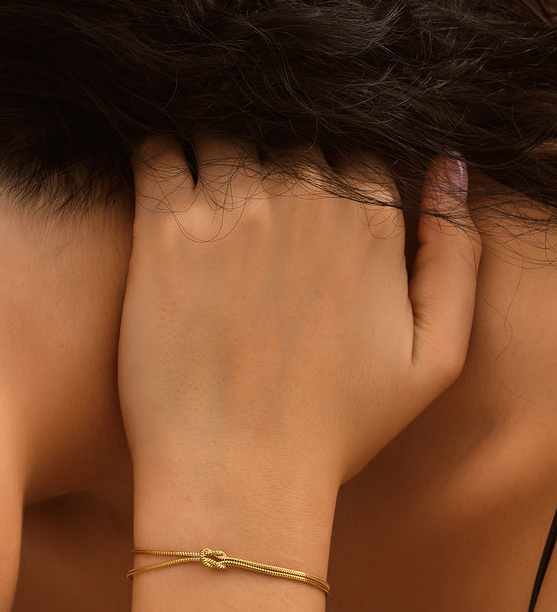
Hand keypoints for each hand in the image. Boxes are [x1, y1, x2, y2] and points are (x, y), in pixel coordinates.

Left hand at [118, 140, 480, 509]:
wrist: (238, 480)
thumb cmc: (333, 434)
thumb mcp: (436, 359)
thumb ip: (456, 258)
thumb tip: (449, 167)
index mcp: (369, 223)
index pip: (350, 155)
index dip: (323, 179)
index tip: (295, 218)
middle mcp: (304, 201)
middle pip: (287, 137)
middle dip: (271, 161)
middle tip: (244, 208)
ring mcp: (232, 211)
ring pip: (223, 131)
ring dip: (214, 149)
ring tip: (202, 195)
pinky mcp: (163, 235)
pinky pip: (154, 152)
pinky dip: (155, 151)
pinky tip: (158, 183)